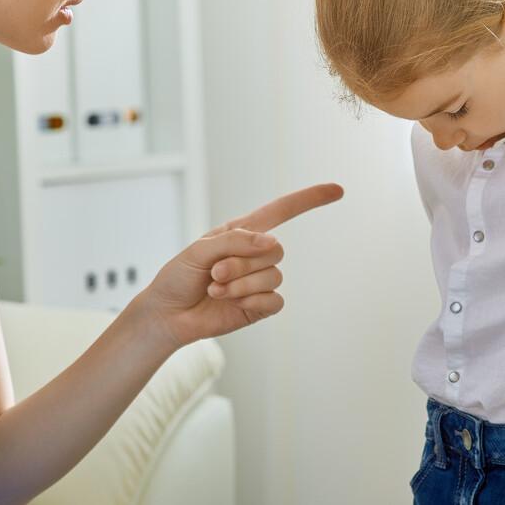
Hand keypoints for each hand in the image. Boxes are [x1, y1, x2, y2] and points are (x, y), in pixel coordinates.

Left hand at [136, 183, 343, 349]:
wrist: (167, 314)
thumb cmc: (178, 277)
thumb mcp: (199, 249)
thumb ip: (236, 241)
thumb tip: (272, 243)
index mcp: (241, 232)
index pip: (282, 211)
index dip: (309, 200)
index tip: (337, 190)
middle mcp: (254, 255)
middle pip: (275, 250)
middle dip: (242, 262)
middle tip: (215, 273)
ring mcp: (258, 282)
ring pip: (273, 276)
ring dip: (241, 284)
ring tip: (215, 288)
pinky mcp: (258, 306)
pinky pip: (274, 300)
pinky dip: (252, 301)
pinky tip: (231, 303)